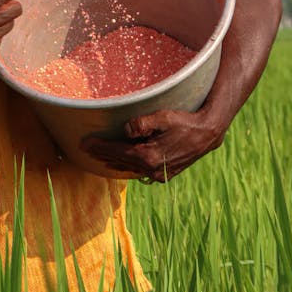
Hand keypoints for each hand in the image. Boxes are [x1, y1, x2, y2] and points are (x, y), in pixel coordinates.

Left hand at [80, 107, 222, 182]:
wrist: (207, 134)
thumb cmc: (184, 122)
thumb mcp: (162, 117)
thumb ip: (141, 124)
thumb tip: (125, 130)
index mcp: (149, 156)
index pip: (117, 152)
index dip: (99, 147)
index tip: (84, 143)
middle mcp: (152, 169)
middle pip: (120, 161)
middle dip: (103, 155)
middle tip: (86, 149)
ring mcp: (158, 174)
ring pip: (129, 168)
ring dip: (114, 162)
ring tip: (99, 156)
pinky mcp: (164, 174)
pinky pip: (140, 171)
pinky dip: (128, 166)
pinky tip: (120, 163)